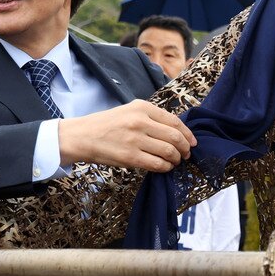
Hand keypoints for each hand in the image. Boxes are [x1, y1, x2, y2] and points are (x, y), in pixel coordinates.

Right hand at [58, 100, 195, 170]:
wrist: (82, 136)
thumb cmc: (107, 125)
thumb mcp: (129, 111)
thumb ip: (151, 117)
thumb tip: (177, 131)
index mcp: (142, 108)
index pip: (175, 121)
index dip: (188, 134)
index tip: (192, 142)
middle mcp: (140, 121)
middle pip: (175, 137)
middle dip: (185, 148)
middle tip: (186, 154)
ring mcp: (135, 140)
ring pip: (169, 152)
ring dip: (176, 159)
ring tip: (175, 161)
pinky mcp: (130, 157)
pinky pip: (157, 164)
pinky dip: (165, 168)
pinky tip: (164, 167)